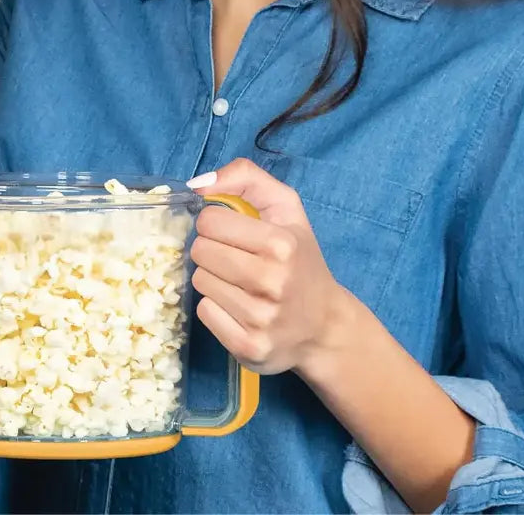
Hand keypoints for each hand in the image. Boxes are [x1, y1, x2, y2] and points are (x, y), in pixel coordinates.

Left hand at [187, 158, 345, 375]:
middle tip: (236, 257)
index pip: (211, 220)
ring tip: (239, 282)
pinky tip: (238, 306)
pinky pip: (204, 313)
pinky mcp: (247, 347)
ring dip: (213, 278)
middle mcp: (271, 281)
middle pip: (200, 251)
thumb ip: (247, 178)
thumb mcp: (286, 208)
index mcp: (281, 243)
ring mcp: (259, 318)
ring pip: (200, 281)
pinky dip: (216, 307)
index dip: (217, 222)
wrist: (325, 326)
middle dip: (212, 249)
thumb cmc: (301, 259)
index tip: (234, 232)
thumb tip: (198, 184)